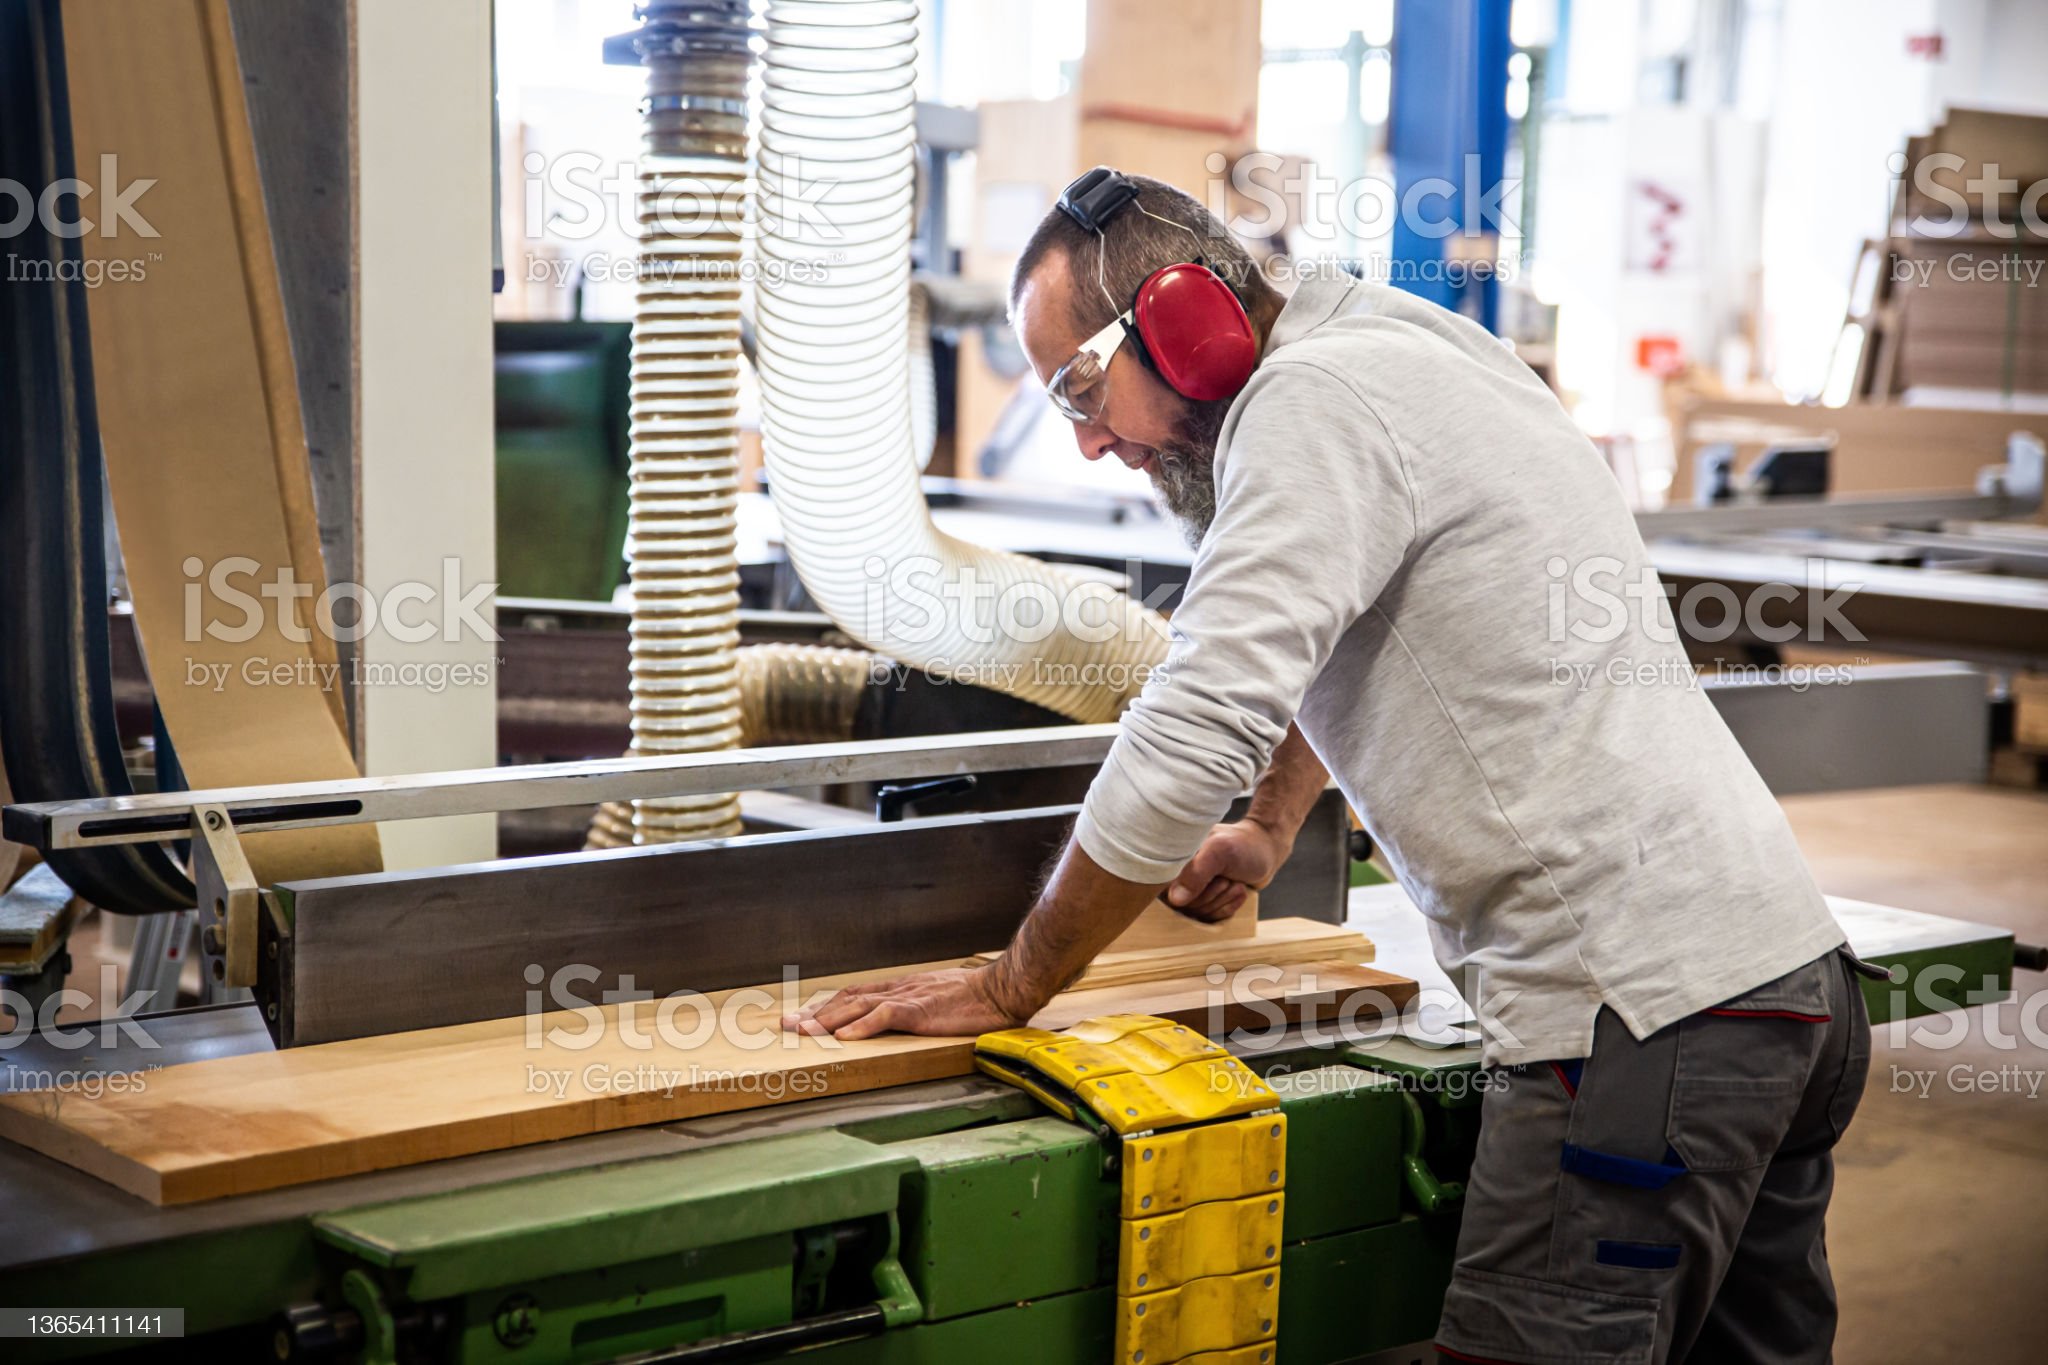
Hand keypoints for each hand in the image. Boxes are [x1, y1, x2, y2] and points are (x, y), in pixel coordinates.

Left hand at [779, 966, 1029, 1040]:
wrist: (1000, 991)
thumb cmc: (974, 1000)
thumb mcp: (936, 1002)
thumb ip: (915, 1010)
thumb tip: (900, 1022)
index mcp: (900, 989)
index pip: (854, 995)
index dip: (827, 1006)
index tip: (804, 1016)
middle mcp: (897, 990)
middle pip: (846, 999)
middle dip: (814, 1013)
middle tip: (786, 1025)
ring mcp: (907, 998)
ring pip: (857, 1006)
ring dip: (827, 1019)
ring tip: (804, 1032)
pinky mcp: (920, 1010)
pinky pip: (885, 1016)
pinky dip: (863, 1026)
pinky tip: (845, 1036)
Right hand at [1164, 819, 1290, 922]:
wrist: (1265, 849)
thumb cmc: (1244, 845)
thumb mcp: (1221, 852)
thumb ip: (1196, 873)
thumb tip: (1175, 900)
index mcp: (1175, 858)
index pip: (1166, 890)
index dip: (1192, 891)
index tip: (1215, 878)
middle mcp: (1179, 873)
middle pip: (1185, 905)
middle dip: (1213, 895)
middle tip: (1228, 878)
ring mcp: (1192, 888)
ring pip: (1199, 913)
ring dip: (1223, 900)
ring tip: (1234, 882)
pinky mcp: (1205, 900)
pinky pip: (1209, 917)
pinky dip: (1228, 907)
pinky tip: (1236, 890)